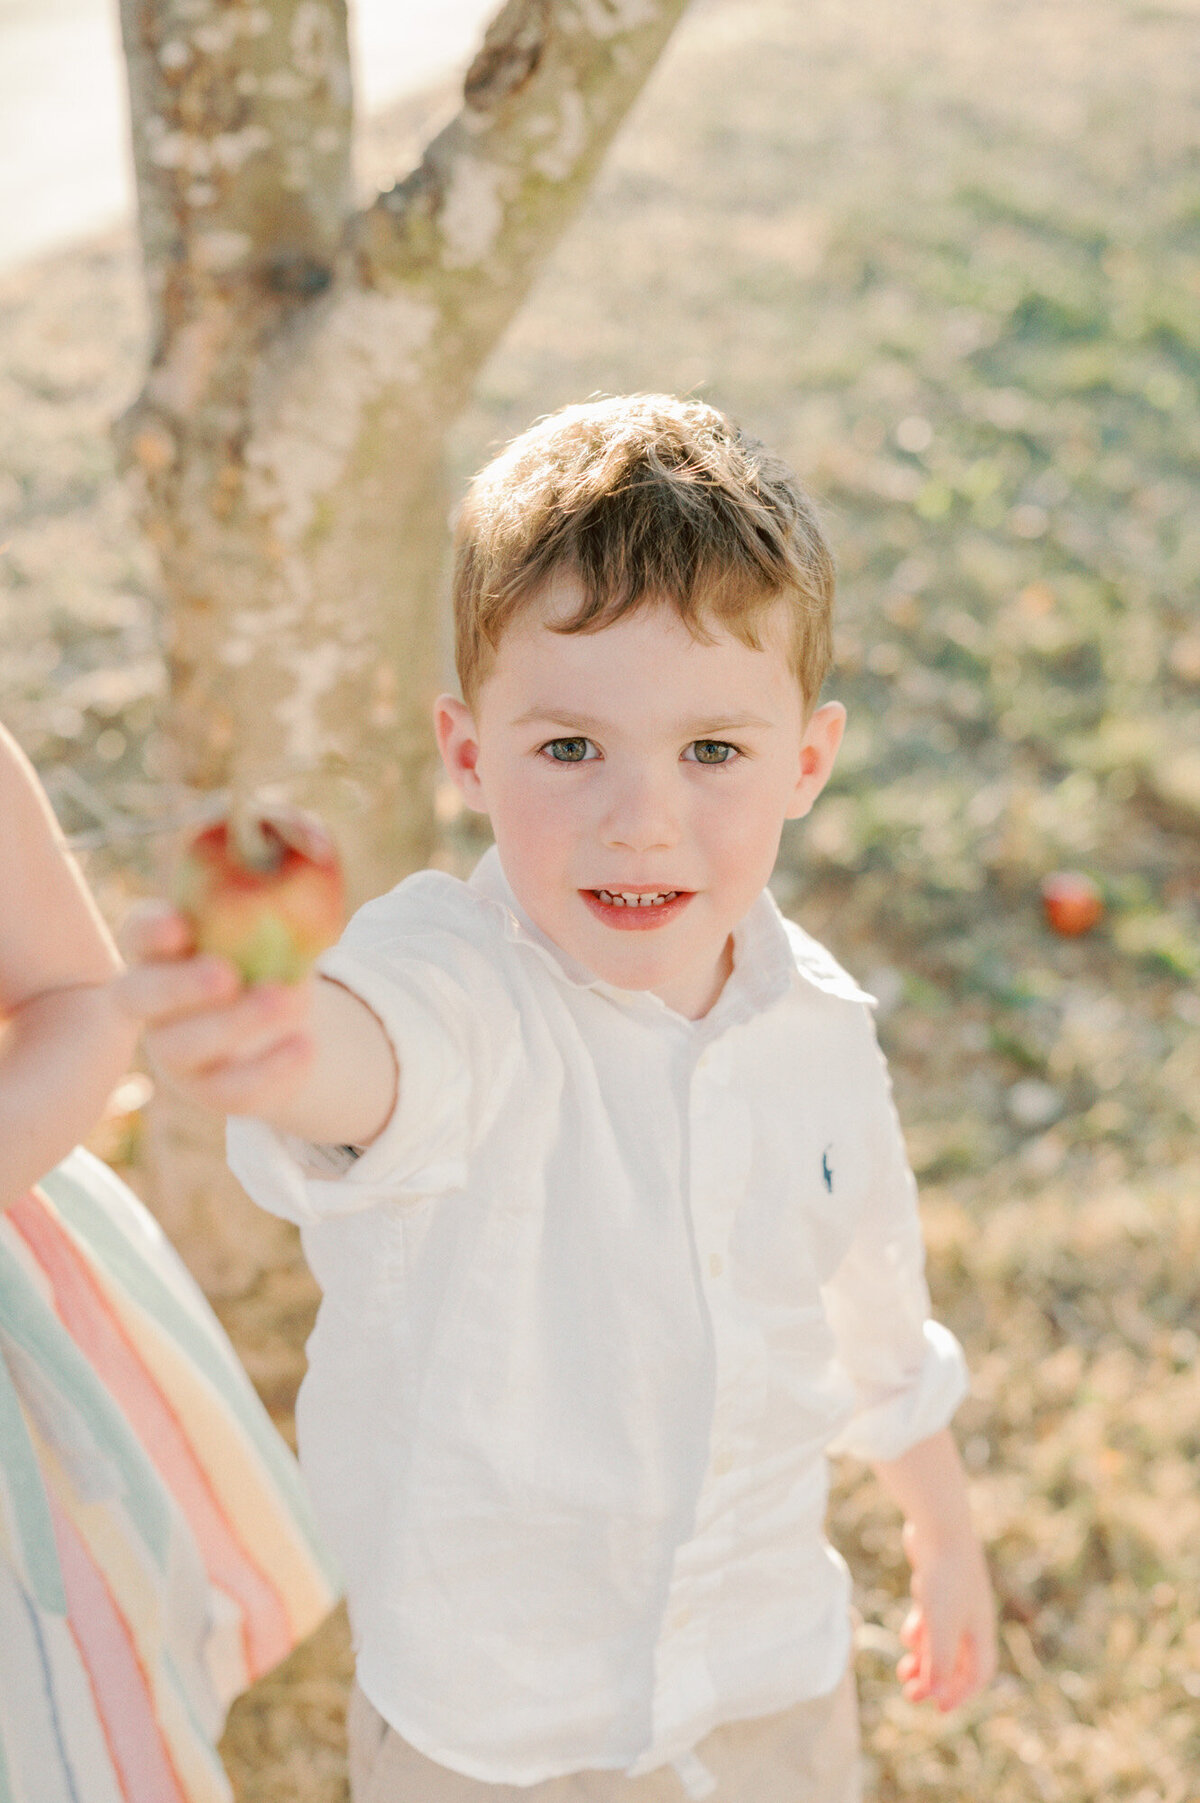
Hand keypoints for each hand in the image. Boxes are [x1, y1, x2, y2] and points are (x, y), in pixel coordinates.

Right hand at [117, 900, 316, 1117]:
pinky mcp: (209, 1091)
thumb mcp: (265, 936)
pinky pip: (231, 1089)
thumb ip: (268, 913)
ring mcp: (175, 1053)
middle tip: (226, 976)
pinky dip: (271, 1069)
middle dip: (180, 985)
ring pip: (185, 1047)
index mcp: (161, 953)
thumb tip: (303, 875)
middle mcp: (153, 1004)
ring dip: (236, 1024)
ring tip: (289, 1001)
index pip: (138, 935)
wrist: (281, 1032)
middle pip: (140, 996)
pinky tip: (306, 1047)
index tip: (180, 925)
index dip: (150, 930)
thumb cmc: (264, 965)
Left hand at [896, 1519, 996, 1711]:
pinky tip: (908, 1633)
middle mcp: (971, 1617)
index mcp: (980, 1630)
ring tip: (902, 1670)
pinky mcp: (937, 1584)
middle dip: (934, 1678)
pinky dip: (920, 1629)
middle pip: (956, 1659)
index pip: (978, 1673)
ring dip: (922, 1657)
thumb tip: (933, 1695)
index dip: (961, 1693)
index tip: (939, 1709)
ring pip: (940, 1639)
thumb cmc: (945, 1577)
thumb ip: (938, 1662)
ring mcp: (955, 1600)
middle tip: (910, 1693)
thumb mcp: (941, 1625)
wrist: (938, 1525)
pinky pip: (931, 1617)